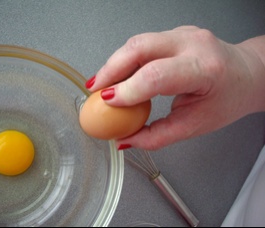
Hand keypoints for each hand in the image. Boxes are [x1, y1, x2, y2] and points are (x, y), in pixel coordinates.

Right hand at [86, 26, 264, 149]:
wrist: (246, 74)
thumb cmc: (227, 99)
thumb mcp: (194, 125)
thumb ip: (156, 136)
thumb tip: (126, 141)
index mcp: (205, 68)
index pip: (156, 75)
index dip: (127, 89)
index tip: (107, 103)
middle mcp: (193, 43)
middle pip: (139, 48)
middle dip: (111, 70)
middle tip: (95, 91)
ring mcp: (183, 34)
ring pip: (137, 42)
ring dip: (114, 64)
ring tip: (103, 86)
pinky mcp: (173, 34)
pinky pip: (142, 44)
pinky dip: (125, 60)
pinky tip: (119, 75)